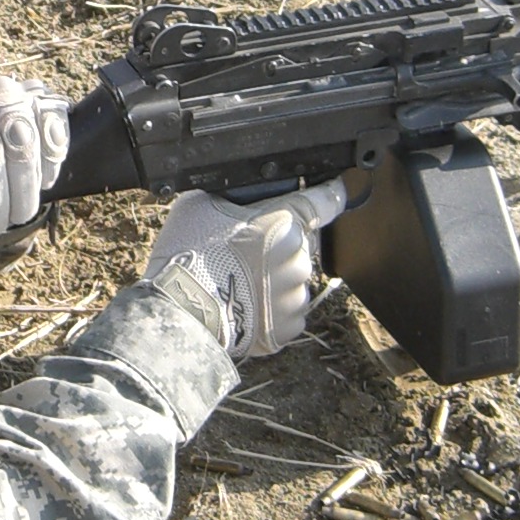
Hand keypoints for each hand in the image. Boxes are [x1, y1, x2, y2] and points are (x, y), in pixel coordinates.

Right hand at [145, 181, 348, 361]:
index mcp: (285, 222)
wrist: (181, 311)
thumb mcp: (201, 206)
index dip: (332, 193)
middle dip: (277, 247)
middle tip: (242, 254)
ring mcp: (295, 296)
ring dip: (273, 280)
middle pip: (298, 246)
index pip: (324, 201)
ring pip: (292, 281)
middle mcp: (298, 258)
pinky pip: (286, 312)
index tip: (337, 191)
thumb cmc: (190, 255)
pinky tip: (243, 306)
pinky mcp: (287, 328)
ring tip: (236, 285)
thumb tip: (231, 199)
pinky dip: (270, 310)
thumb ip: (229, 199)